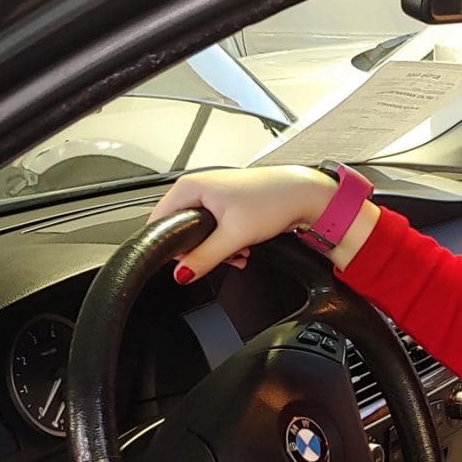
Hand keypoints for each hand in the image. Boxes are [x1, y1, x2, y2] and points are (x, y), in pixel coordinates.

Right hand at [144, 166, 337, 281]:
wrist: (302, 194)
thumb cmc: (272, 200)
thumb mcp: (233, 235)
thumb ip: (204, 257)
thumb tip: (182, 274)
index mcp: (190, 187)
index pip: (159, 221)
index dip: (171, 246)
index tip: (188, 261)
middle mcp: (197, 188)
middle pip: (180, 229)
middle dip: (199, 251)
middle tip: (220, 258)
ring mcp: (211, 196)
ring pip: (198, 233)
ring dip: (216, 250)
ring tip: (237, 252)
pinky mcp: (225, 205)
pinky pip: (213, 230)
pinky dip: (225, 243)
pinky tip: (241, 248)